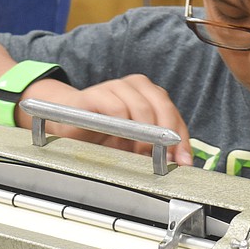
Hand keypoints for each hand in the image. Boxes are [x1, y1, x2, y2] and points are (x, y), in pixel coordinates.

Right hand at [21, 74, 192, 164]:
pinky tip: (118, 143)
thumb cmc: (104, 132)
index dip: (181, 138)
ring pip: (142, 108)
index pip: (173, 114)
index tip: (183, 161)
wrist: (66, 121)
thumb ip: (158, 146)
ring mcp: (116, 86)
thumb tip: (181, 163)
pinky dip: (121, 129)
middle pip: (162, 107)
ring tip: (137, 153)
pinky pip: (116, 108)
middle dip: (165, 136)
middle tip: (161, 159)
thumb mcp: (136, 141)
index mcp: (151, 93)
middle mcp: (136, 85)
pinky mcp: (95, 94)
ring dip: (142, 135)